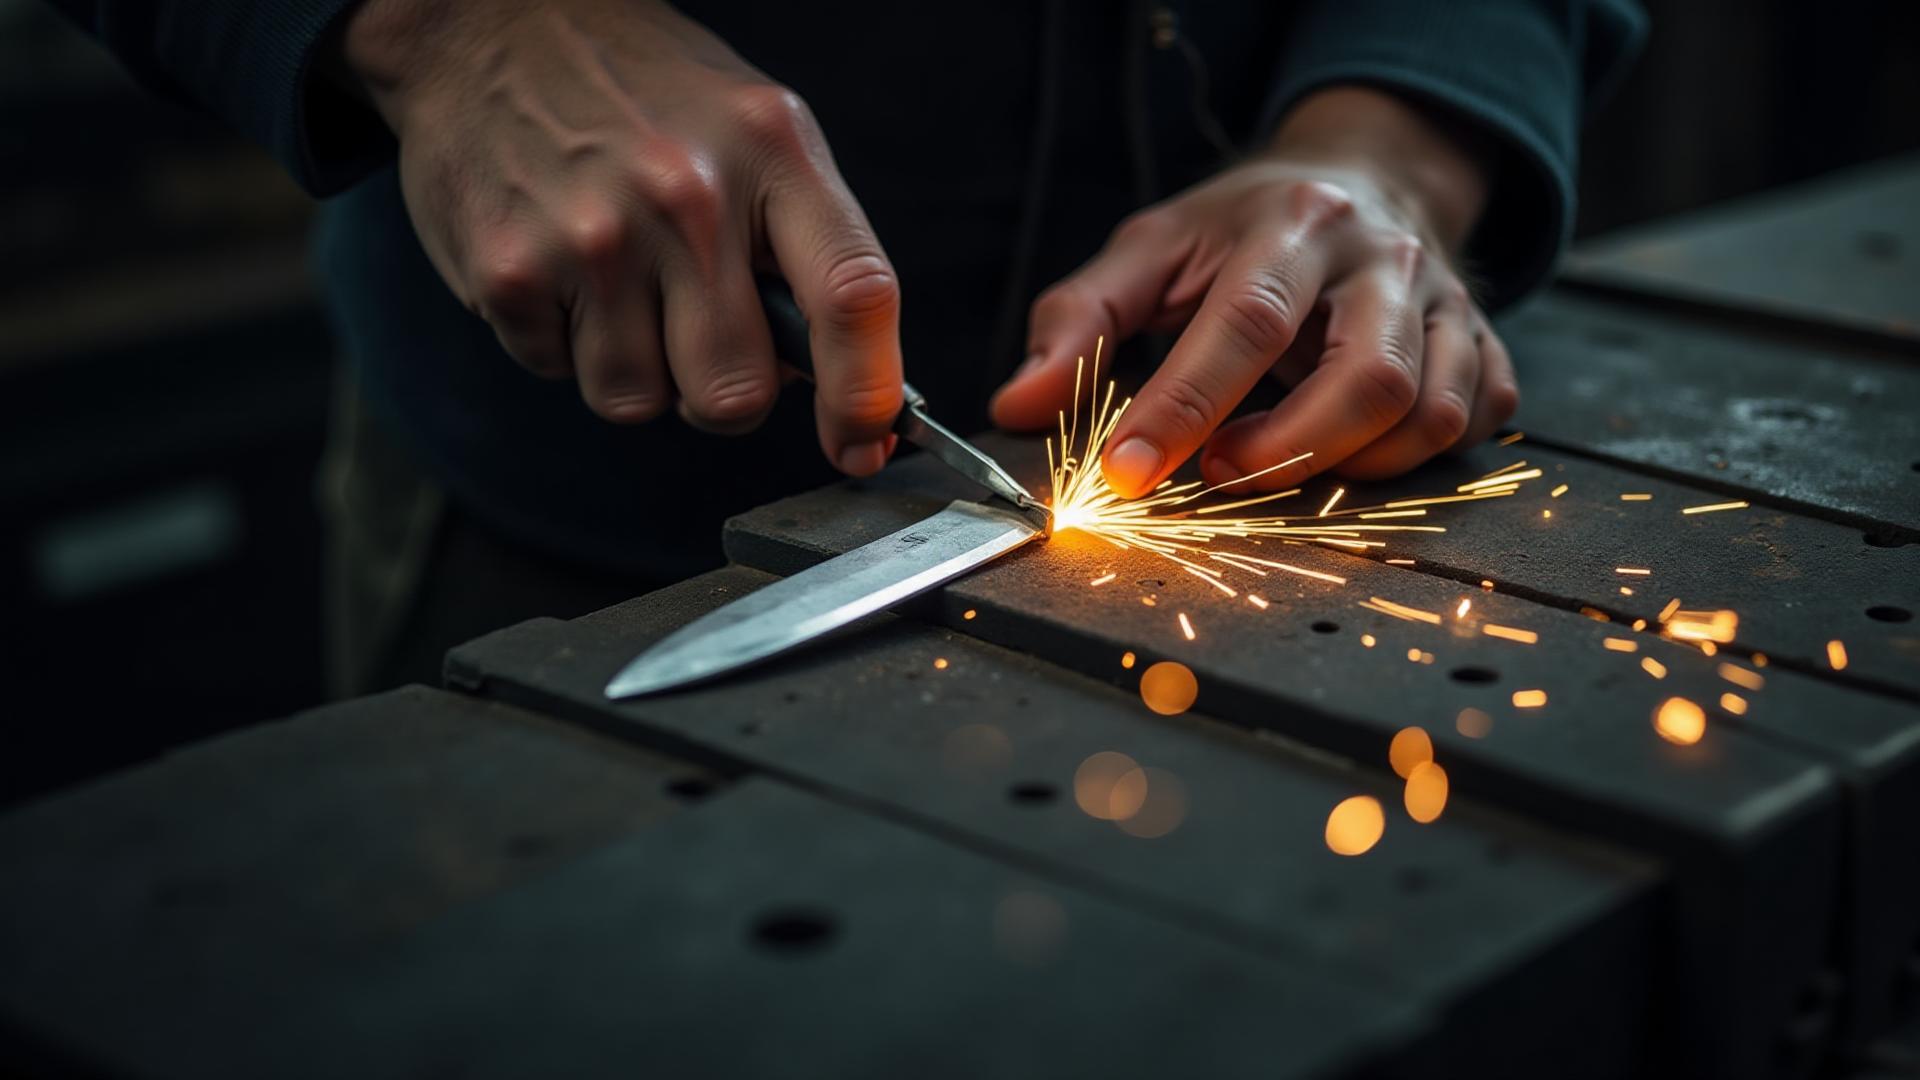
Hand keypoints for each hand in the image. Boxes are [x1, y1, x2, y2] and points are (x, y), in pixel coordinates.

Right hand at [340, 0, 901, 474]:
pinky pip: (560, 375)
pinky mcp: (509, 271)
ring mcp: (593, 236)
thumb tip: (833, 383)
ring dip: (635, 368)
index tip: (862, 444)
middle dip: (721, 389)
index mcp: (773, 152)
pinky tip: (561, 267)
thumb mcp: (755, 131)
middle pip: (736, 392)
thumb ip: (805, 247)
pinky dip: (562, 342)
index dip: (867, 396)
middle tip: (694, 328)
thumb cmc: (645, 94)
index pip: (853, 296)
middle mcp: (688, 194)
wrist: (492, 26)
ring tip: (618, 281)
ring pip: (640, 402)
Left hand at [991, 87, 1517, 496]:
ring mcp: (1446, 303)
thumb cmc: (1241, 229)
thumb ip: (1078, 323)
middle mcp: (1384, 259)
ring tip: (1277, 463)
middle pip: (1368, 377)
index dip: (1184, 407)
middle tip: (1216, 477)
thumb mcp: (1149, 250)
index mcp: (1293, 225)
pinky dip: (1418, 457)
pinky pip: (1475, 420)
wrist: (1361, 175)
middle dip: (1286, 452)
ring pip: (1430, 411)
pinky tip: (1355, 449)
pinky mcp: (1481, 342)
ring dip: (1349, 466)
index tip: (1128, 471)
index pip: (1244, 324)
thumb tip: (1017, 406)